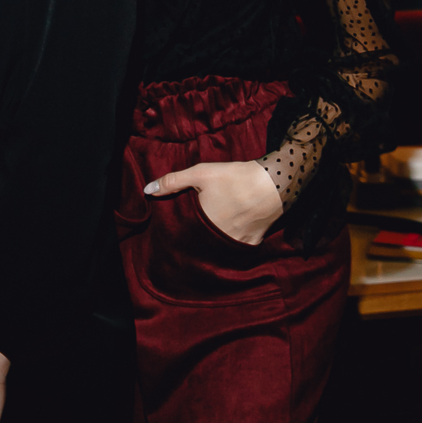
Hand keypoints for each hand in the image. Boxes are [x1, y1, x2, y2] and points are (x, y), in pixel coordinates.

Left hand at [146, 160, 283, 244]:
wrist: (274, 181)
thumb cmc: (235, 177)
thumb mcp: (201, 174)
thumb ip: (172, 182)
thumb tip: (147, 190)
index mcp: (204, 225)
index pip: (185, 236)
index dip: (180, 234)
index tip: (175, 232)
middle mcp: (220, 239)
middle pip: (203, 243)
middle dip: (196, 239)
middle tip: (193, 232)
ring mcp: (238, 243)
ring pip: (219, 247)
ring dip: (214, 242)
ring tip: (209, 234)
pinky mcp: (253, 242)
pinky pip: (238, 248)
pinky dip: (232, 243)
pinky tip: (230, 234)